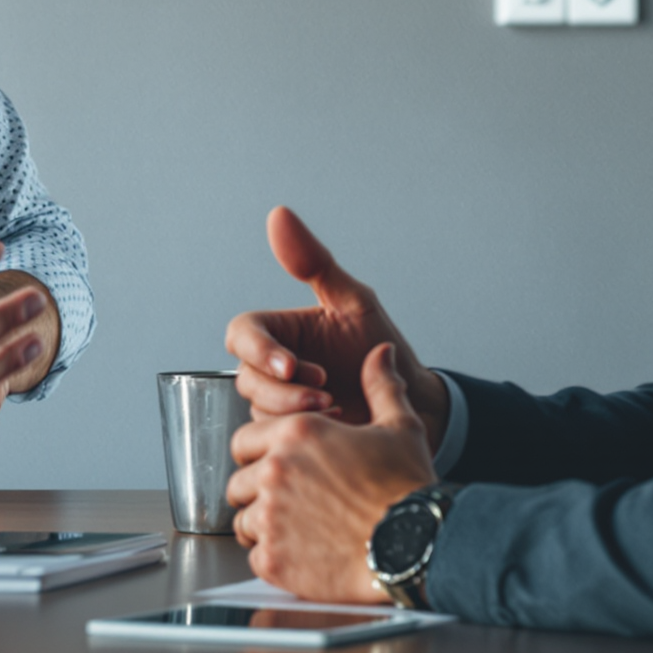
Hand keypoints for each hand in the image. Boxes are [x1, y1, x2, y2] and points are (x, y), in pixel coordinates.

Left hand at [224, 344, 436, 605]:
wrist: (416, 546)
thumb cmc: (407, 490)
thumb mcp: (399, 427)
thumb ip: (382, 386)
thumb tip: (381, 354)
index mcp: (297, 433)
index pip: (246, 440)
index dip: (260, 454)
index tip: (277, 466)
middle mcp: (275, 470)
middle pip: (238, 480)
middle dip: (256, 490)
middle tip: (284, 501)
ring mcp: (270, 515)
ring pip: (243, 520)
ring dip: (263, 525)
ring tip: (294, 531)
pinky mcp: (273, 558)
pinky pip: (254, 556)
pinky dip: (273, 557)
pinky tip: (300, 555)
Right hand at [225, 207, 446, 444]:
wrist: (410, 403)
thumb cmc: (382, 349)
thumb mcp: (354, 302)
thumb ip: (315, 262)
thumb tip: (279, 214)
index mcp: (280, 331)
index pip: (242, 333)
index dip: (259, 349)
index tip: (291, 365)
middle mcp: (273, 366)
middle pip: (245, 376)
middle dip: (281, 390)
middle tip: (324, 392)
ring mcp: (279, 403)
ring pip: (256, 410)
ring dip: (292, 413)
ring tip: (335, 409)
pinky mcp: (289, 435)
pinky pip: (272, 438)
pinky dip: (300, 435)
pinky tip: (334, 428)